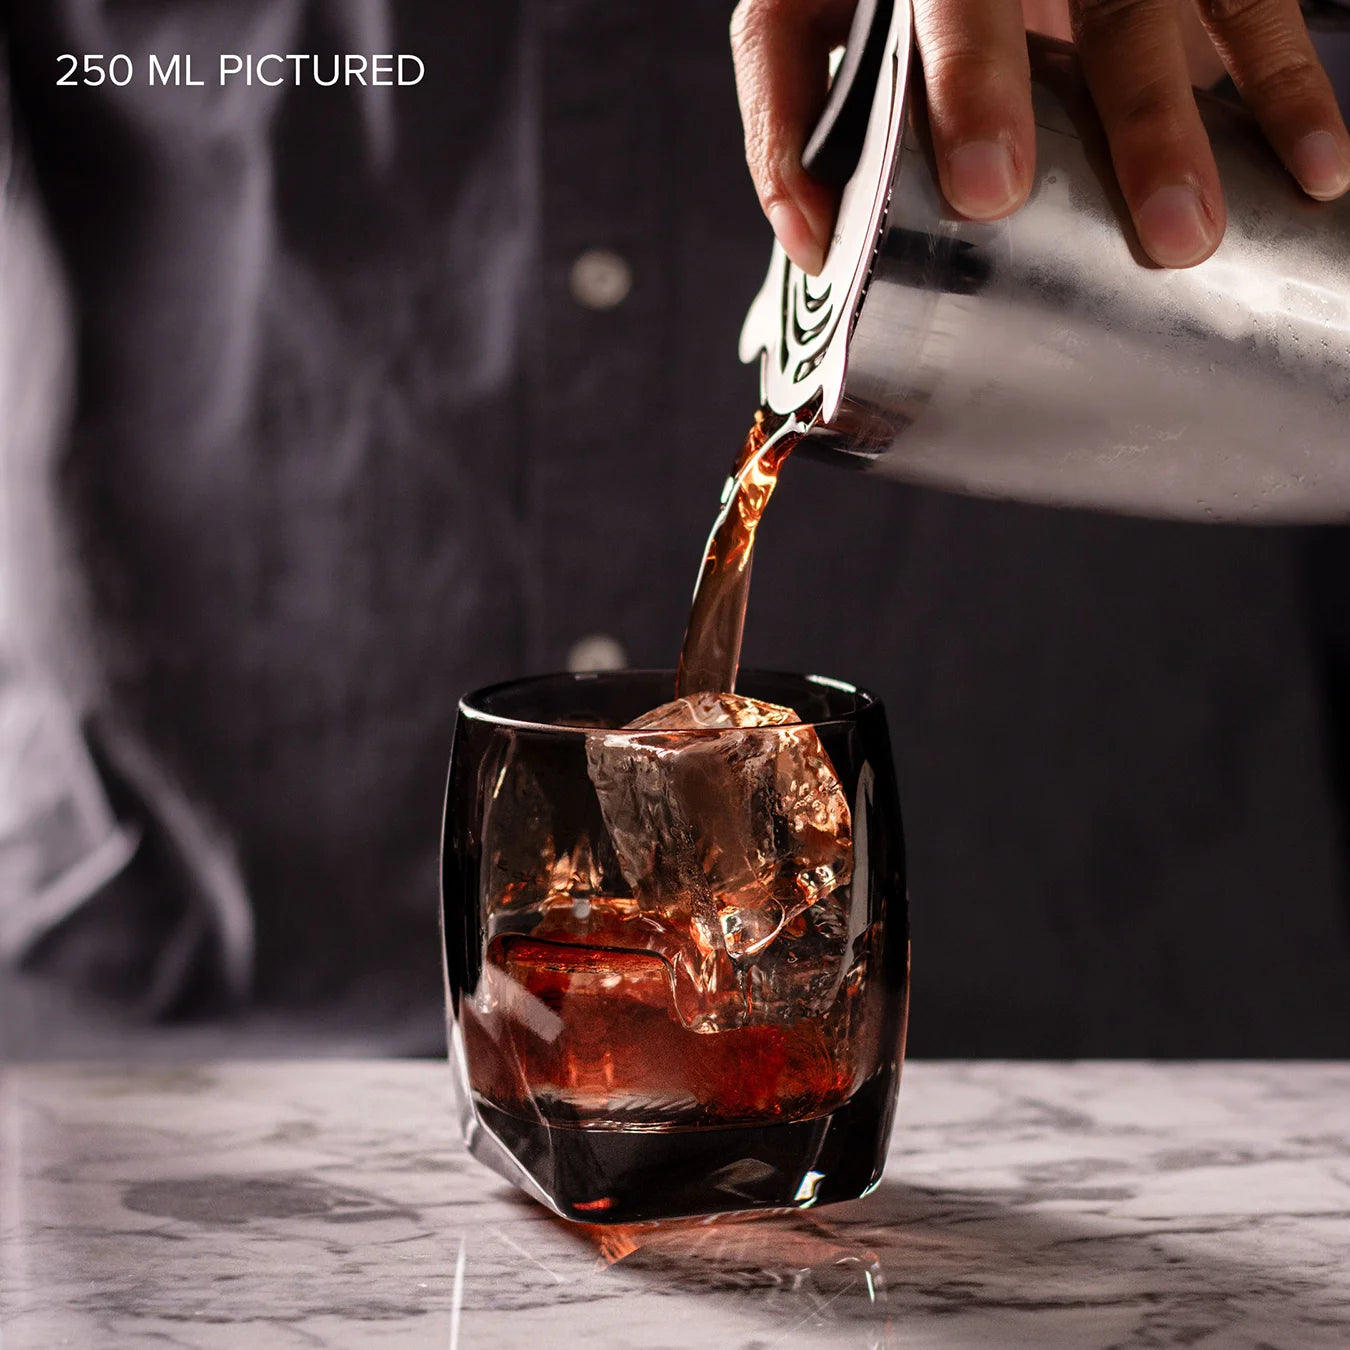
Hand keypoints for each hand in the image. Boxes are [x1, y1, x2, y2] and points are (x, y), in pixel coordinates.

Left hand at [731, 0, 1349, 271]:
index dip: (973, 83)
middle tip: (1147, 228)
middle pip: (1099, 9)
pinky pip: (1257, 9)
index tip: (989, 190)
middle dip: (1120, 115)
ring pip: (1173, 12)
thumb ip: (787, 115)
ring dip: (1194, 127)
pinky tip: (1315, 171)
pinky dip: (1286, 91)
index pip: (955, 0)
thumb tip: (810, 244)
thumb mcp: (798, 15)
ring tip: (1197, 237)